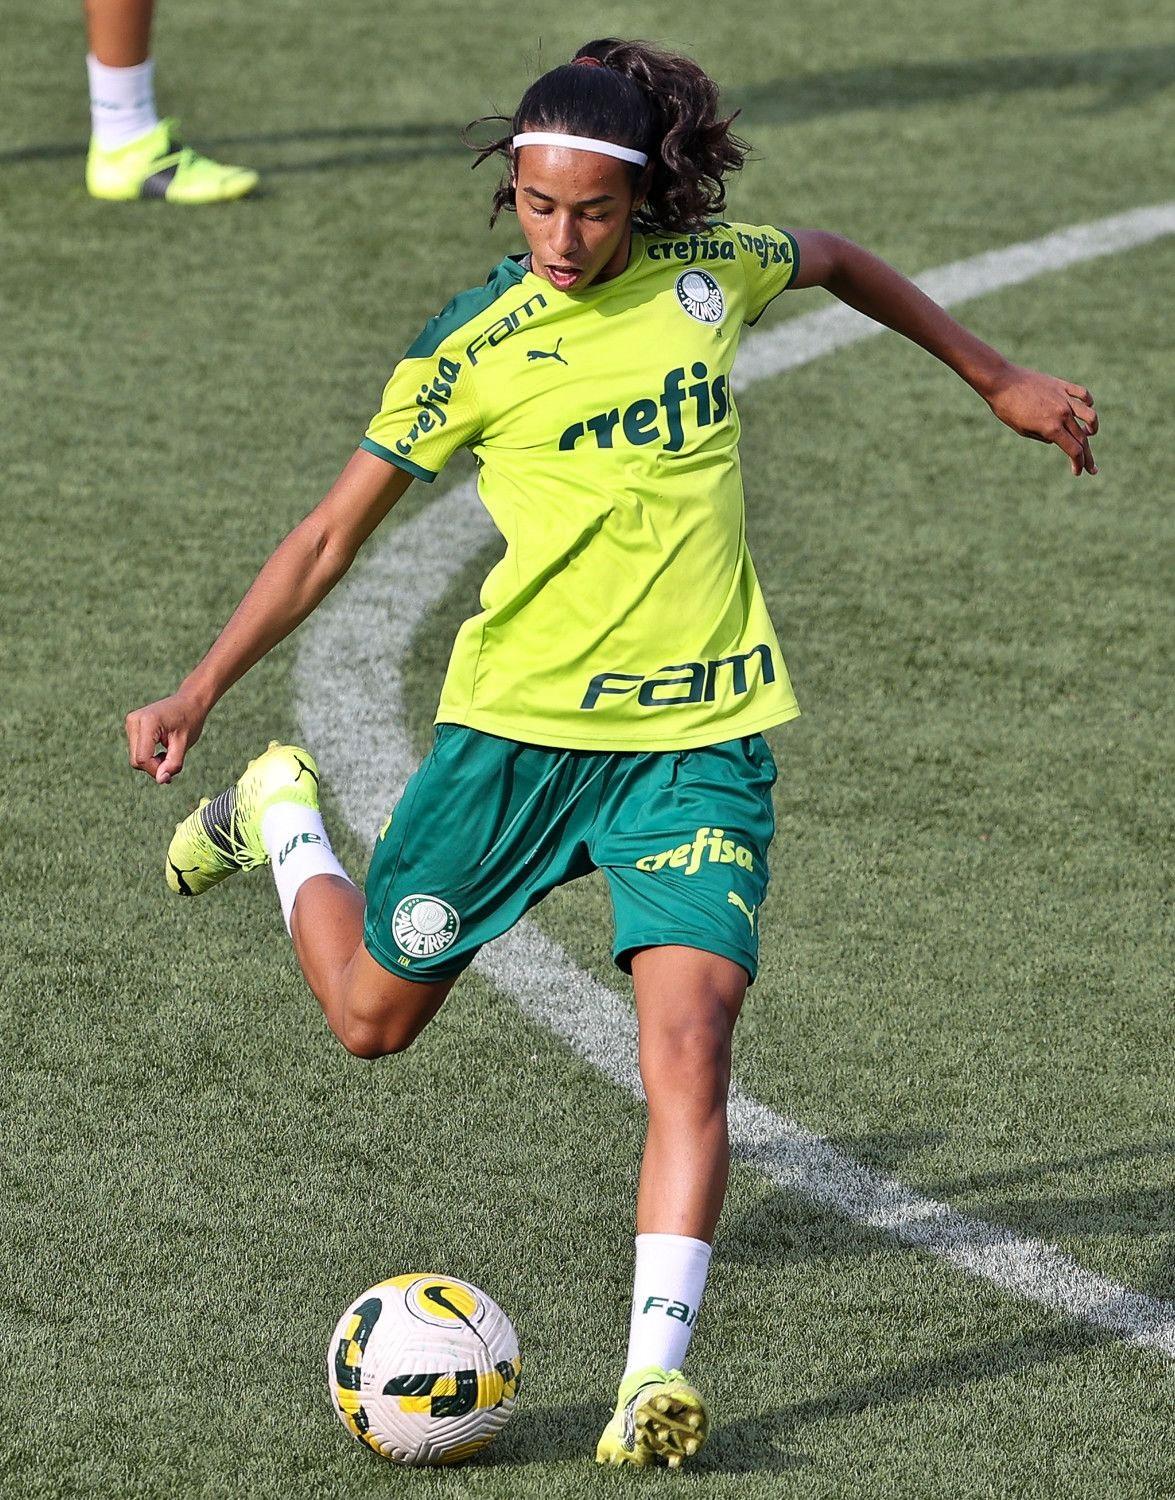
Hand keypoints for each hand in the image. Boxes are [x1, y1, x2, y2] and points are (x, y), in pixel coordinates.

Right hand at [125, 690, 207, 783]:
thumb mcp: (184, 743)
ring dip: (152, 762)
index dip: (156, 769)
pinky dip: (149, 756)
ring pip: (135, 758)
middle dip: (154, 767)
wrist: (189, 701)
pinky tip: (162, 749)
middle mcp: (134, 721)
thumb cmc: (190, 720)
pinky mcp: (131, 727)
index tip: (171, 769)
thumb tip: (160, 780)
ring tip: (169, 751)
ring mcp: (130, 723)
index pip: (142, 758)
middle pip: (136, 760)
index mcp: (147, 722)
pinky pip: (136, 751)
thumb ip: (173, 763)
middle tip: (173, 760)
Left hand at [983, 364, 1098, 476]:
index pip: (1074, 450)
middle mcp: (1062, 414)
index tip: (1078, 472)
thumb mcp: (1023, 431)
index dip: (1079, 463)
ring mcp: (1064, 398)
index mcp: (1051, 428)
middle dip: (1088, 456)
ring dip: (1093, 428)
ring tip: (1090, 434)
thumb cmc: (1008, 409)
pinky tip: (1086, 408)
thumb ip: (1043, 437)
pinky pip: (1083, 394)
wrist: (1003, 382)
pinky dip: (1088, 403)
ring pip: (1090, 415)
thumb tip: (1057, 439)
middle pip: (1082, 438)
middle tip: (1092, 468)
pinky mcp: (1062, 386)